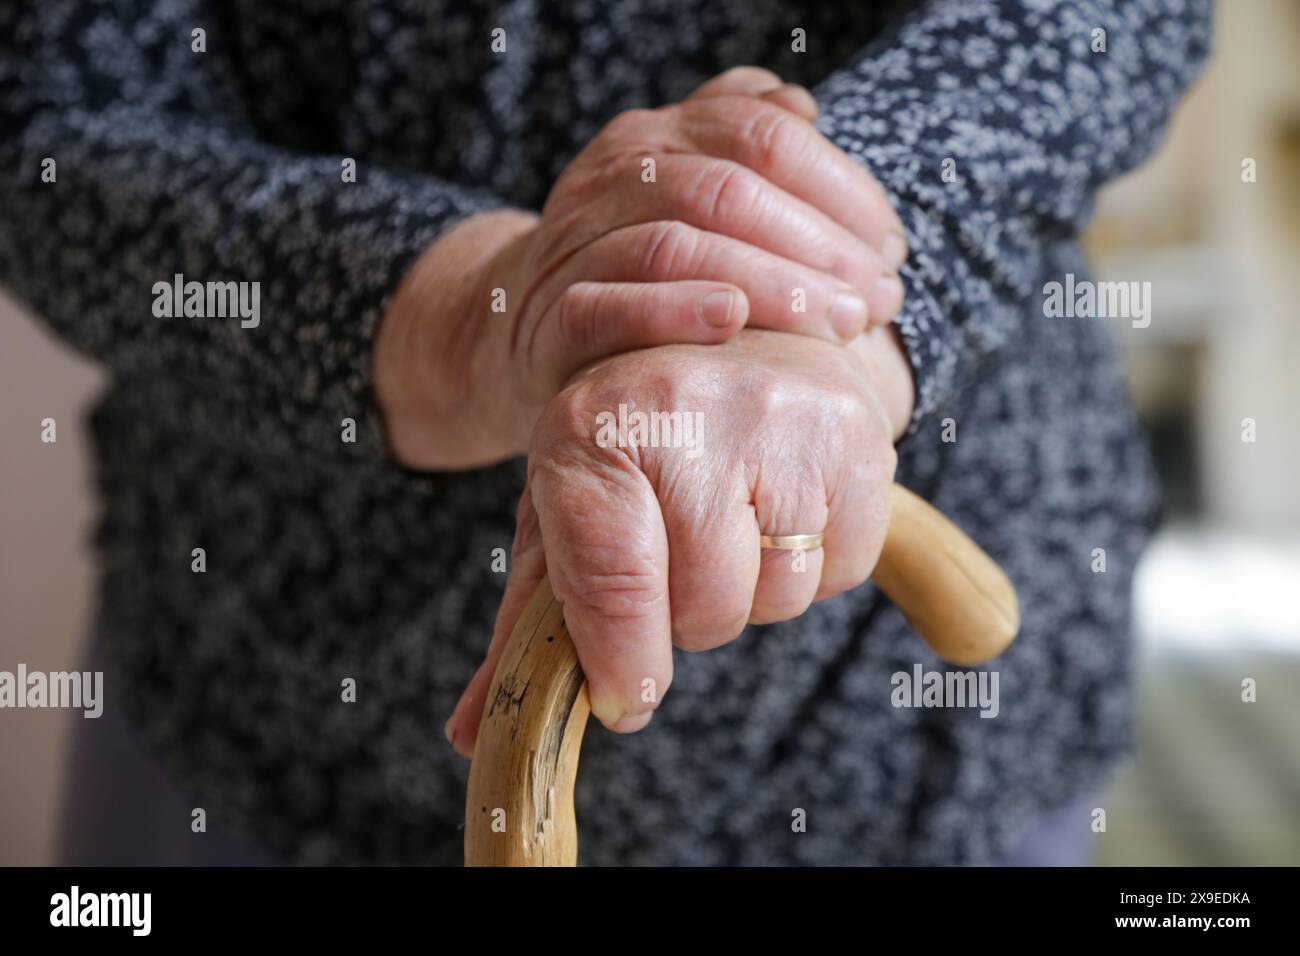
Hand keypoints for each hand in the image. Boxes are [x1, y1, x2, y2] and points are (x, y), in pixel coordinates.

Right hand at [375, 67, 907, 468]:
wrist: (517, 331)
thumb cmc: (633, 269)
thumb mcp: (684, 195)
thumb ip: (737, 144)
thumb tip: (801, 107)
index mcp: (657, 137)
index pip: (763, 135)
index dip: (841, 188)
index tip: (891, 249)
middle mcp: (612, 176)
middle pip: (728, 188)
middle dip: (821, 246)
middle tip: (881, 300)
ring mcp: (574, 244)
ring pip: (676, 244)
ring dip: (772, 285)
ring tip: (839, 324)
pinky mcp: (550, 319)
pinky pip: (607, 306)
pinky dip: (674, 310)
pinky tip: (734, 320)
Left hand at [445, 326, 911, 753]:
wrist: (740, 336)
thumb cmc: (637, 440)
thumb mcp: (565, 508)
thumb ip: (526, 621)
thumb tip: (474, 734)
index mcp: (592, 427)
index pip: (613, 579)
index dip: (622, 660)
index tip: (625, 697)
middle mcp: (688, 409)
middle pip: (706, 607)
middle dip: (688, 615)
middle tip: (678, 558)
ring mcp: (783, 419)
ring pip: (778, 596)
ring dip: (752, 591)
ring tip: (732, 522)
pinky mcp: (858, 438)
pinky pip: (843, 570)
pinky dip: (814, 566)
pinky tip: (785, 506)